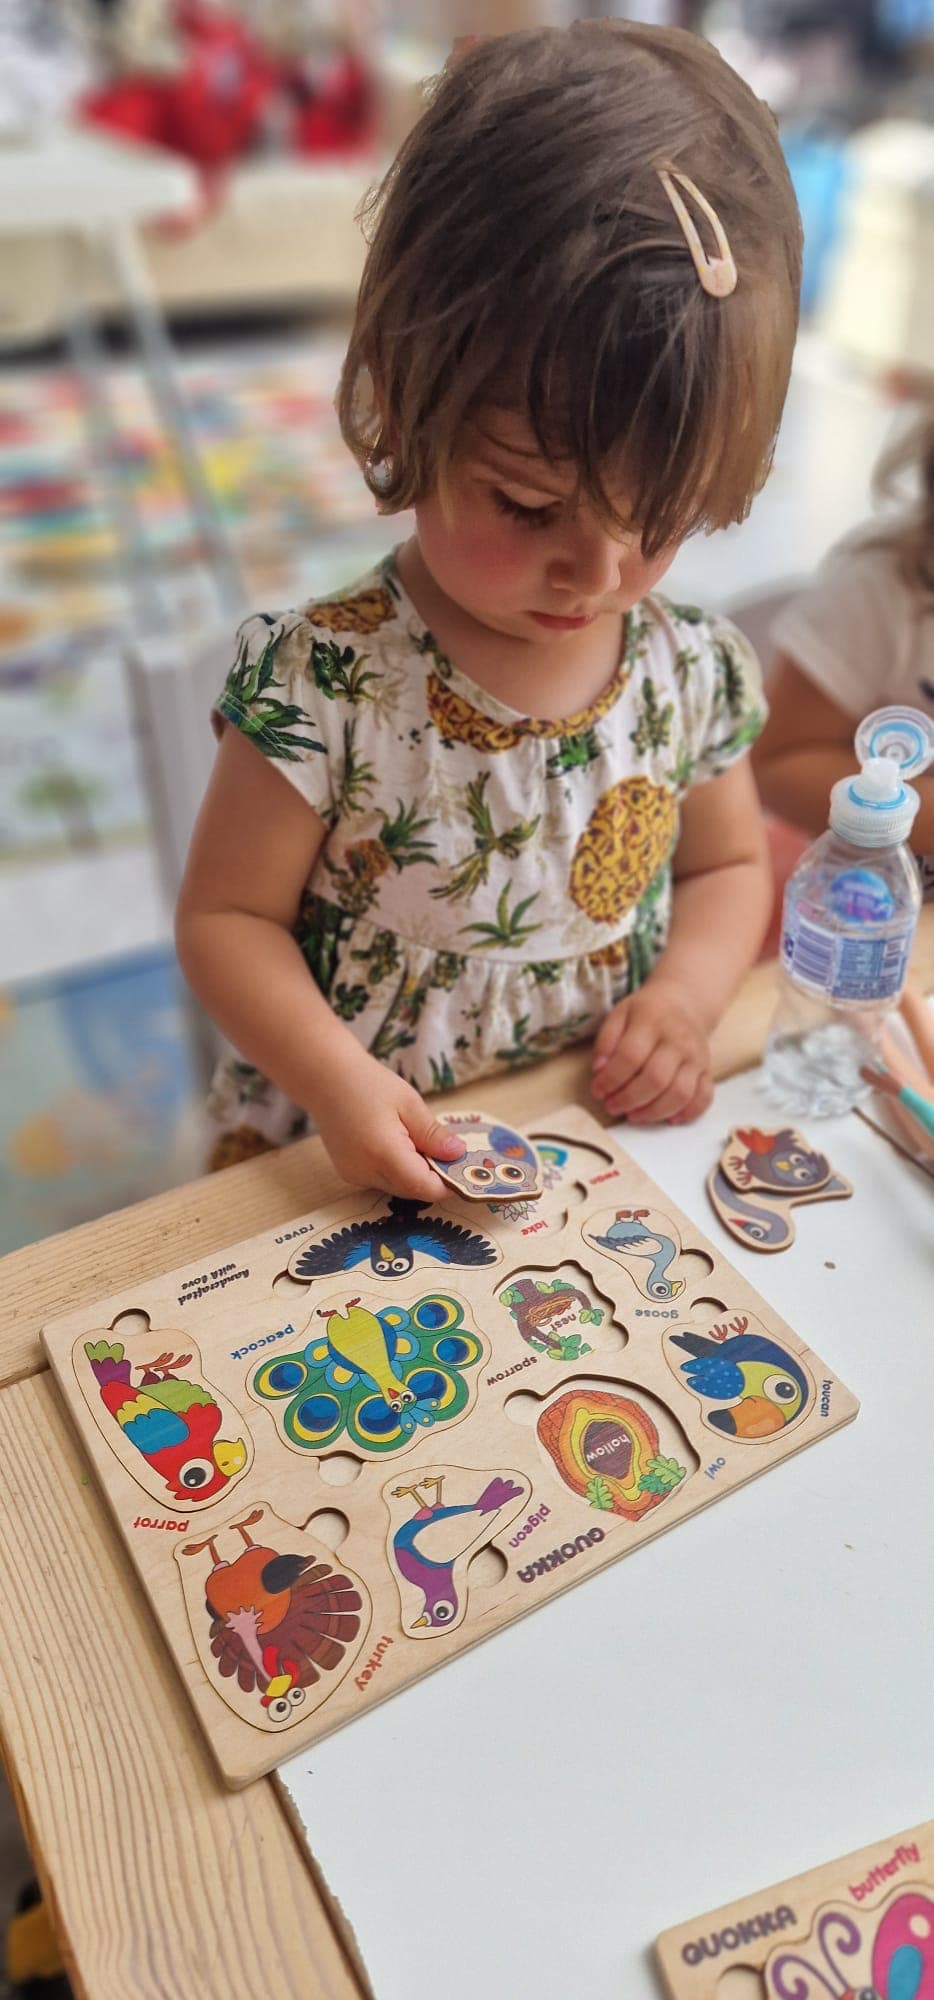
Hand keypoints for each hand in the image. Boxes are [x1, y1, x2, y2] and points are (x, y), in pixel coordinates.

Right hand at [312, 1048, 464, 1199]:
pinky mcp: (348, 1173)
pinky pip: (382, 1181)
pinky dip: (397, 1171)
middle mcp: (365, 1172)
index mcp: (383, 1153)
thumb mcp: (409, 1103)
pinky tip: (398, 1145)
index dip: (448, 1184)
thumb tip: (458, 1155)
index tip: (466, 1171)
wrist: (325, 1077)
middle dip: (433, 1178)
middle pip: (412, 1191)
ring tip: (420, 1144)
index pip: (424, 1187)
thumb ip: (433, 1134)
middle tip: (448, 1153)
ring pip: (397, 1188)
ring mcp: (354, 1175)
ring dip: (415, 1174)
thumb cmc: (368, 1083)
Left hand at [590, 975, 712, 1124]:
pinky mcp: (707, 1070)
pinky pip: (704, 1097)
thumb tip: (599, 1070)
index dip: (611, 1079)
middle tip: (612, 1106)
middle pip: (656, 1079)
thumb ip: (606, 1041)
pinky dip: (689, 1113)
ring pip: (679, 1093)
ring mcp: (696, 1057)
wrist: (685, 1003)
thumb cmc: (647, 1013)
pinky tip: (669, 1119)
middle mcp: (678, 1040)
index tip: (598, 1091)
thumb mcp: (620, 1014)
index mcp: (652, 1022)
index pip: (630, 1056)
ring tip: (634, 1115)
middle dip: (629, 1099)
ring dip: (654, 1112)